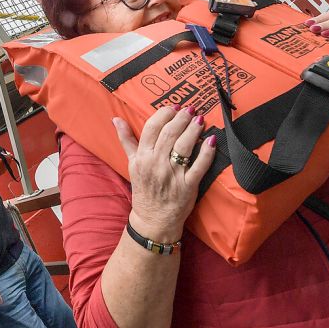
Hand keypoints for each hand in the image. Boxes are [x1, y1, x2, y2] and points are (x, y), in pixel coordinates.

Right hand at [115, 107, 216, 243]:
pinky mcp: (188, 186)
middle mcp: (156, 164)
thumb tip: (116, 119)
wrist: (153, 220)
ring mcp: (173, 175)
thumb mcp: (131, 164)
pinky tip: (211, 140)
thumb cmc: (144, 190)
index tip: (174, 107)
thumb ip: (126, 140)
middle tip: (190, 109)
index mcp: (142, 157)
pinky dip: (207, 152)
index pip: (152, 128)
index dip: (164, 114)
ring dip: (194, 129)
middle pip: (170, 134)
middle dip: (181, 118)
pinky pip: (199, 166)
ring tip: (200, 119)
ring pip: (184, 146)